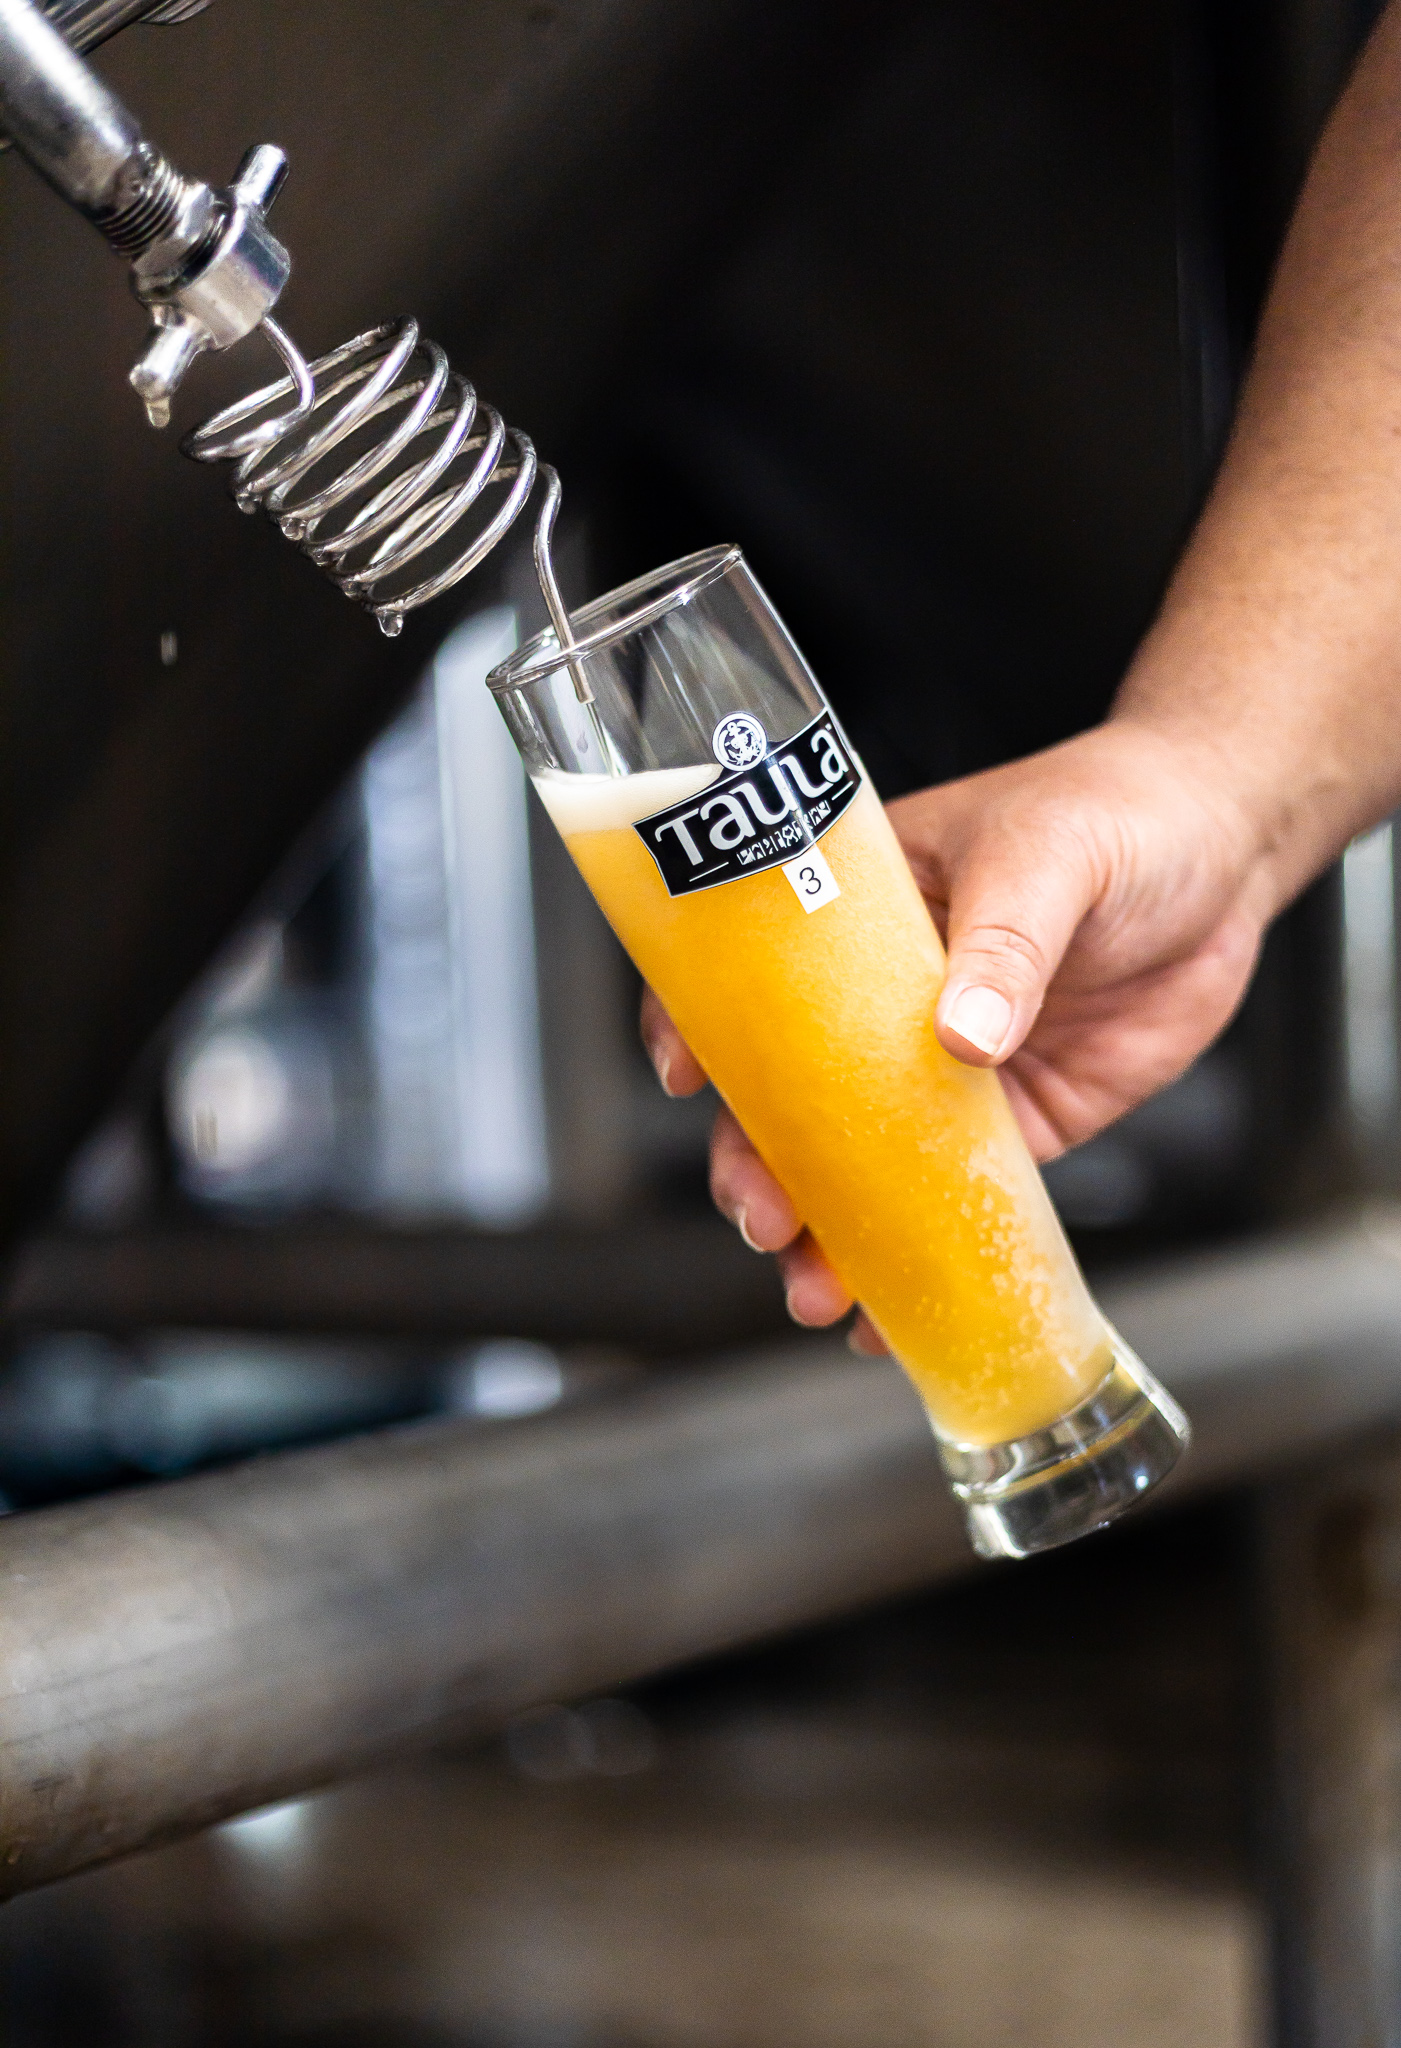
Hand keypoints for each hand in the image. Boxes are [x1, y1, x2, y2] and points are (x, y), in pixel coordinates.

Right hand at [640, 720, 1277, 1349]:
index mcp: (858, 911)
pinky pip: (953, 1199)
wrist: (1228, 852)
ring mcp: (945, 1068)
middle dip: (759, 1165)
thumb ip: (1007, 944)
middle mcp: (882, 1000)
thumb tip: (963, 1036)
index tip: (685, 1079)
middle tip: (763, 1218)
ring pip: (860, 1163)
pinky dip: (919, 1258)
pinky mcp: (1015, 1121)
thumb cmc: (1117, 811)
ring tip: (817, 1294)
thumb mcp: (1048, 856)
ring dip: (826, 1232)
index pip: (746, 967)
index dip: (698, 1024)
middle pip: (788, 1094)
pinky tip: (890, 1315)